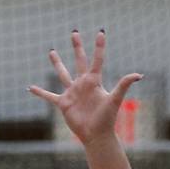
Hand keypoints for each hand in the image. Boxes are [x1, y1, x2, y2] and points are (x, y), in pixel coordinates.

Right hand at [29, 30, 141, 145]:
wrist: (96, 135)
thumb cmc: (107, 119)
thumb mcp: (115, 99)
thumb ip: (124, 85)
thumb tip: (139, 75)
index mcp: (94, 81)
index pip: (97, 59)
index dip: (99, 46)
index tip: (101, 32)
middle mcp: (83, 84)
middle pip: (79, 60)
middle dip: (77, 46)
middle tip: (74, 32)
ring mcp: (72, 93)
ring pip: (63, 74)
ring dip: (57, 63)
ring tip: (52, 51)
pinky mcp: (64, 104)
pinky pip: (49, 96)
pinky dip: (40, 93)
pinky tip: (30, 88)